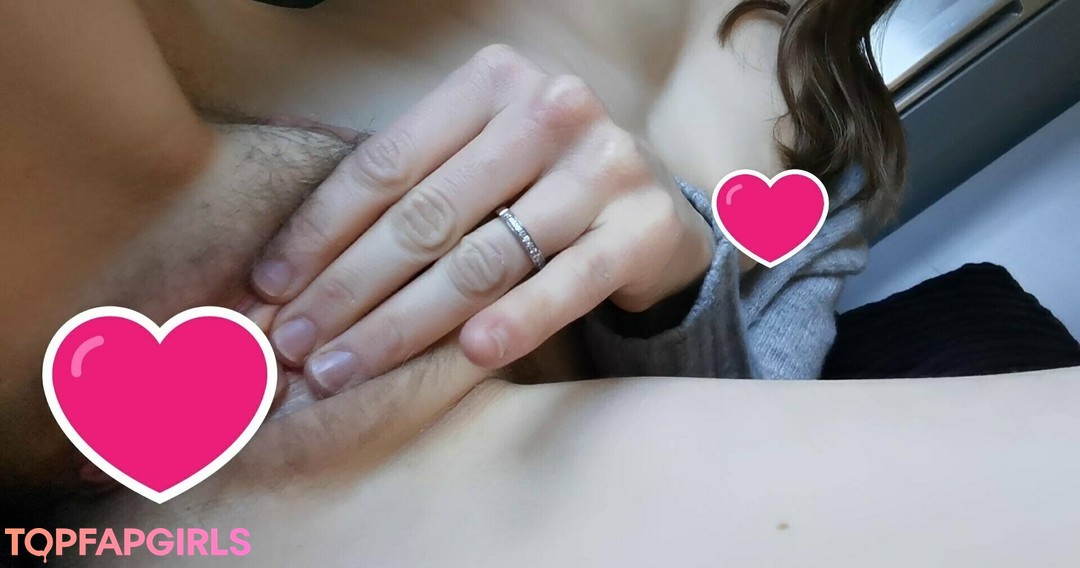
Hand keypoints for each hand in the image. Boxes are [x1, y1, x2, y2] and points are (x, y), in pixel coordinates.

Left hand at [251, 45, 715, 396]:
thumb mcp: (478, 161)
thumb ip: (407, 193)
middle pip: (426, 215)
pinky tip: (467, 354)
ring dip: (405, 322)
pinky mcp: (643, 227)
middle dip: (348, 288)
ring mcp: (604, 167)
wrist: (651, 204)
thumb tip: (290, 275)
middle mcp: (551, 110)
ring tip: (346, 367)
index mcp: (494, 81)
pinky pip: (564, 284)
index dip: (320, 231)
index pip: (386, 164)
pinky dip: (515, 321)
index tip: (270, 289)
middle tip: (293, 343)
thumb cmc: (540, 182)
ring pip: (483, 258)